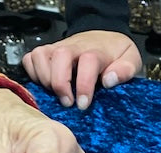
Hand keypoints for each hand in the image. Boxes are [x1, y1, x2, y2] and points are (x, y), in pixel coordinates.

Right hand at [22, 31, 141, 109]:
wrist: (104, 40)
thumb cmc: (115, 55)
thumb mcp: (130, 60)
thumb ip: (125, 70)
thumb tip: (109, 80)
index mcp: (96, 50)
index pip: (88, 61)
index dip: (84, 84)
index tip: (84, 103)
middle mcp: (74, 47)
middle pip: (59, 56)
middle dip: (60, 83)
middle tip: (68, 102)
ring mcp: (57, 49)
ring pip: (40, 56)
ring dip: (45, 79)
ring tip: (56, 94)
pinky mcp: (47, 54)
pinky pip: (30, 60)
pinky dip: (33, 74)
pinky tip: (45, 85)